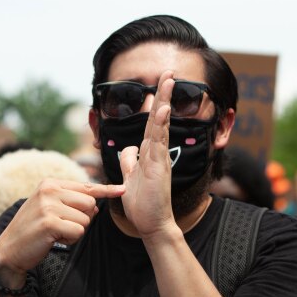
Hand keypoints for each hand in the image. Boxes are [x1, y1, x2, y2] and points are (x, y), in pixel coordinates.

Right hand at [0, 179, 123, 279]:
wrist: (9, 249)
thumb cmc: (34, 229)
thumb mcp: (50, 208)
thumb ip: (72, 203)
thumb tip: (96, 206)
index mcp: (50, 183)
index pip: (86, 186)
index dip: (106, 190)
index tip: (122, 189)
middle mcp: (49, 190)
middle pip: (90, 204)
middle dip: (82, 219)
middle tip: (61, 225)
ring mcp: (49, 205)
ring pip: (86, 220)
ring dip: (75, 231)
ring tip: (55, 232)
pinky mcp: (50, 222)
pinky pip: (78, 232)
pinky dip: (70, 240)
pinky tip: (54, 239)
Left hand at [118, 71, 177, 239]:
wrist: (151, 225)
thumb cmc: (143, 205)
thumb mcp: (129, 178)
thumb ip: (129, 162)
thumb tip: (127, 148)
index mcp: (149, 153)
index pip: (151, 123)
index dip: (154, 104)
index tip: (158, 84)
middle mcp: (157, 152)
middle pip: (159, 118)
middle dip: (163, 94)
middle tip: (169, 72)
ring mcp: (159, 158)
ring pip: (160, 125)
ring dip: (164, 102)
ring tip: (168, 81)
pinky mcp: (159, 167)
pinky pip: (159, 142)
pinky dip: (161, 125)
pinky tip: (163, 110)